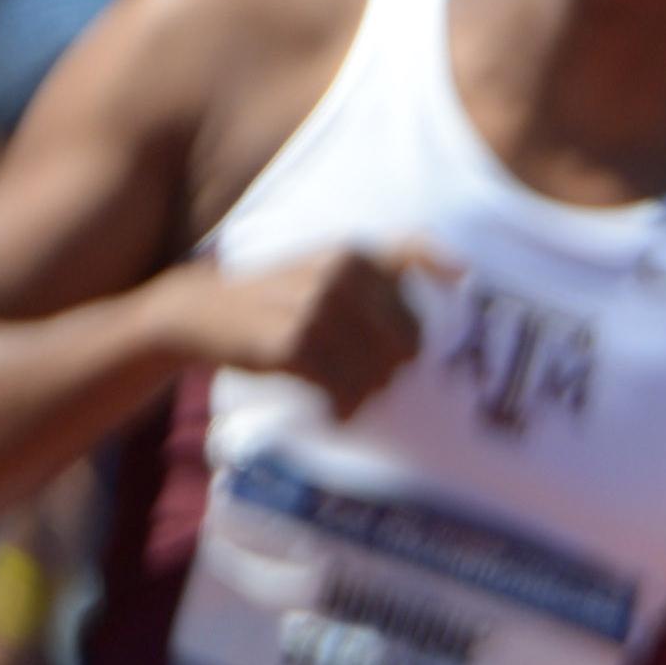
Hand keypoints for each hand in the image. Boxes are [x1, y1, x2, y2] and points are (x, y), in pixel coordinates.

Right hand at [160, 245, 447, 416]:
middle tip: (366, 378)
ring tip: (346, 394)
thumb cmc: (282, 294)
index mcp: (358, 255)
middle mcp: (340, 276)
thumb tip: (465, 270)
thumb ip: (397, 257)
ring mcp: (315, 309)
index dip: (419, 331)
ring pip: (376, 373)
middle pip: (406, 346)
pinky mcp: (292, 345)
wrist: (201, 312)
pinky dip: (342, 408)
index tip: (417, 348)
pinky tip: (333, 409)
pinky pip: (342, 391)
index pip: (421, 301)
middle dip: (391, 369)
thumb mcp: (334, 263)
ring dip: (366, 394)